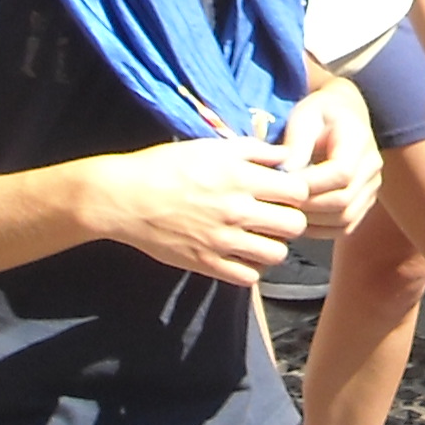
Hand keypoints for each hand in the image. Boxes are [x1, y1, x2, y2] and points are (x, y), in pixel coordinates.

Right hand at [86, 134, 310, 283]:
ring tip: (258, 236)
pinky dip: (250, 268)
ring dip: (272, 245)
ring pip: (276, 254)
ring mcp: (223, 241)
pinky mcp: (207, 264)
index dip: (296, 191)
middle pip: (294, 225)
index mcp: (241, 178)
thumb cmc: (167, 165)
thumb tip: (286, 155)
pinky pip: (248, 277)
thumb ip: (254, 150)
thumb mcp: (211, 146)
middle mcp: (237, 211)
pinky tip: (240, 254)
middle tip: (275, 215)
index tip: (284, 191)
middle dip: (290, 219)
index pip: (298, 191)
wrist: (125, 197)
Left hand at [278, 79, 382, 237]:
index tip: (281, 183)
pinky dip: (321, 230)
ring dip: (313, 222)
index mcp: (359, 140)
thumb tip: (285, 175)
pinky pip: (345, 226)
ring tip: (286, 213)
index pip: (341, 173)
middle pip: (344, 200)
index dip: (310, 184)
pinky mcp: (364, 203)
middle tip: (278, 204)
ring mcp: (372, 188)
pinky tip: (299, 220)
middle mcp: (372, 167)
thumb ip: (296, 145)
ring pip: (345, 219)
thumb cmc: (319, 113)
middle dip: (308, 206)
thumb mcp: (304, 117)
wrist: (343, 114)